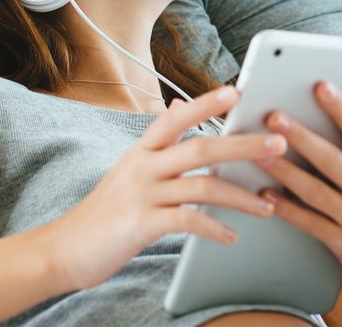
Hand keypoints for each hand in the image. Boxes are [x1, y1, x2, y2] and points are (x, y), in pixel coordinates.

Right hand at [46, 87, 286, 290]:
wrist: (63, 249)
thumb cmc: (107, 209)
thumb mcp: (131, 166)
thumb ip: (159, 140)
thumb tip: (180, 103)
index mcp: (143, 148)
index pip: (178, 117)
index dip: (207, 103)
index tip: (237, 91)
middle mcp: (143, 166)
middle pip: (201, 148)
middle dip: (243, 146)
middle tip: (278, 144)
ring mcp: (142, 195)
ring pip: (201, 186)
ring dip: (239, 195)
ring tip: (267, 204)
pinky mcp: (140, 225)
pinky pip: (185, 222)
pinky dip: (212, 227)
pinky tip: (232, 235)